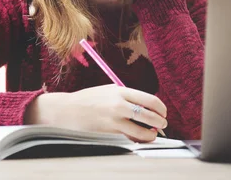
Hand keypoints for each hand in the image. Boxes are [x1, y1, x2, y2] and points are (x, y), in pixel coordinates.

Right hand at [24, 85, 167, 141]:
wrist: (67, 110)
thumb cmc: (88, 100)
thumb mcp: (108, 90)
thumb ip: (125, 95)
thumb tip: (145, 104)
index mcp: (120, 91)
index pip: (150, 100)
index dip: (161, 108)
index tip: (163, 112)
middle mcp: (119, 105)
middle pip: (150, 116)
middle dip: (160, 122)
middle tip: (162, 124)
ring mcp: (114, 120)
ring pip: (142, 131)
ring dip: (151, 134)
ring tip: (152, 134)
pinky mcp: (109, 133)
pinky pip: (129, 139)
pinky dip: (137, 140)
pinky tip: (138, 138)